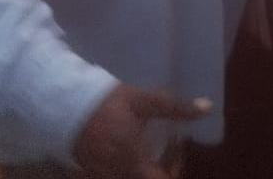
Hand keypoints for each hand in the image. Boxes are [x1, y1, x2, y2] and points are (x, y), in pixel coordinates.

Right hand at [74, 85, 210, 178]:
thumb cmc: (107, 103)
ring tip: (157, 144)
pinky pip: (120, 174)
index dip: (175, 168)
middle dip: (165, 166)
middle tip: (173, 143)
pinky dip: (133, 164)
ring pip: (135, 176)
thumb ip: (175, 107)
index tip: (180, 148)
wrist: (64, 106)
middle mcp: (119, 175)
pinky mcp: (93, 172)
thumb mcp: (143, 101)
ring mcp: (104, 176)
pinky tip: (135, 146)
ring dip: (149, 166)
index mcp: (134, 163)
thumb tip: (207, 108)